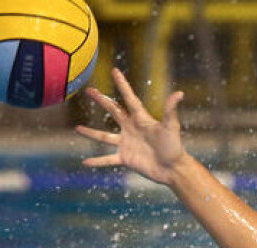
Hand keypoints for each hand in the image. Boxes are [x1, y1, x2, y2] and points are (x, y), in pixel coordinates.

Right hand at [75, 68, 188, 185]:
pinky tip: (85, 163)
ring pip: (104, 137)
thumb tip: (179, 93)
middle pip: (113, 111)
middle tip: (89, 90)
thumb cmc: (174, 146)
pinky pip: (107, 159)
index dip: (122, 84)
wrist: (173, 169)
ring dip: (91, 133)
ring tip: (76, 128)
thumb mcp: (171, 127)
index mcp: (141, 119)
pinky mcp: (125, 158)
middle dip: (101, 100)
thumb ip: (170, 110)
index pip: (129, 98)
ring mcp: (126, 143)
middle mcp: (131, 128)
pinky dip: (97, 161)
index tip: (115, 71)